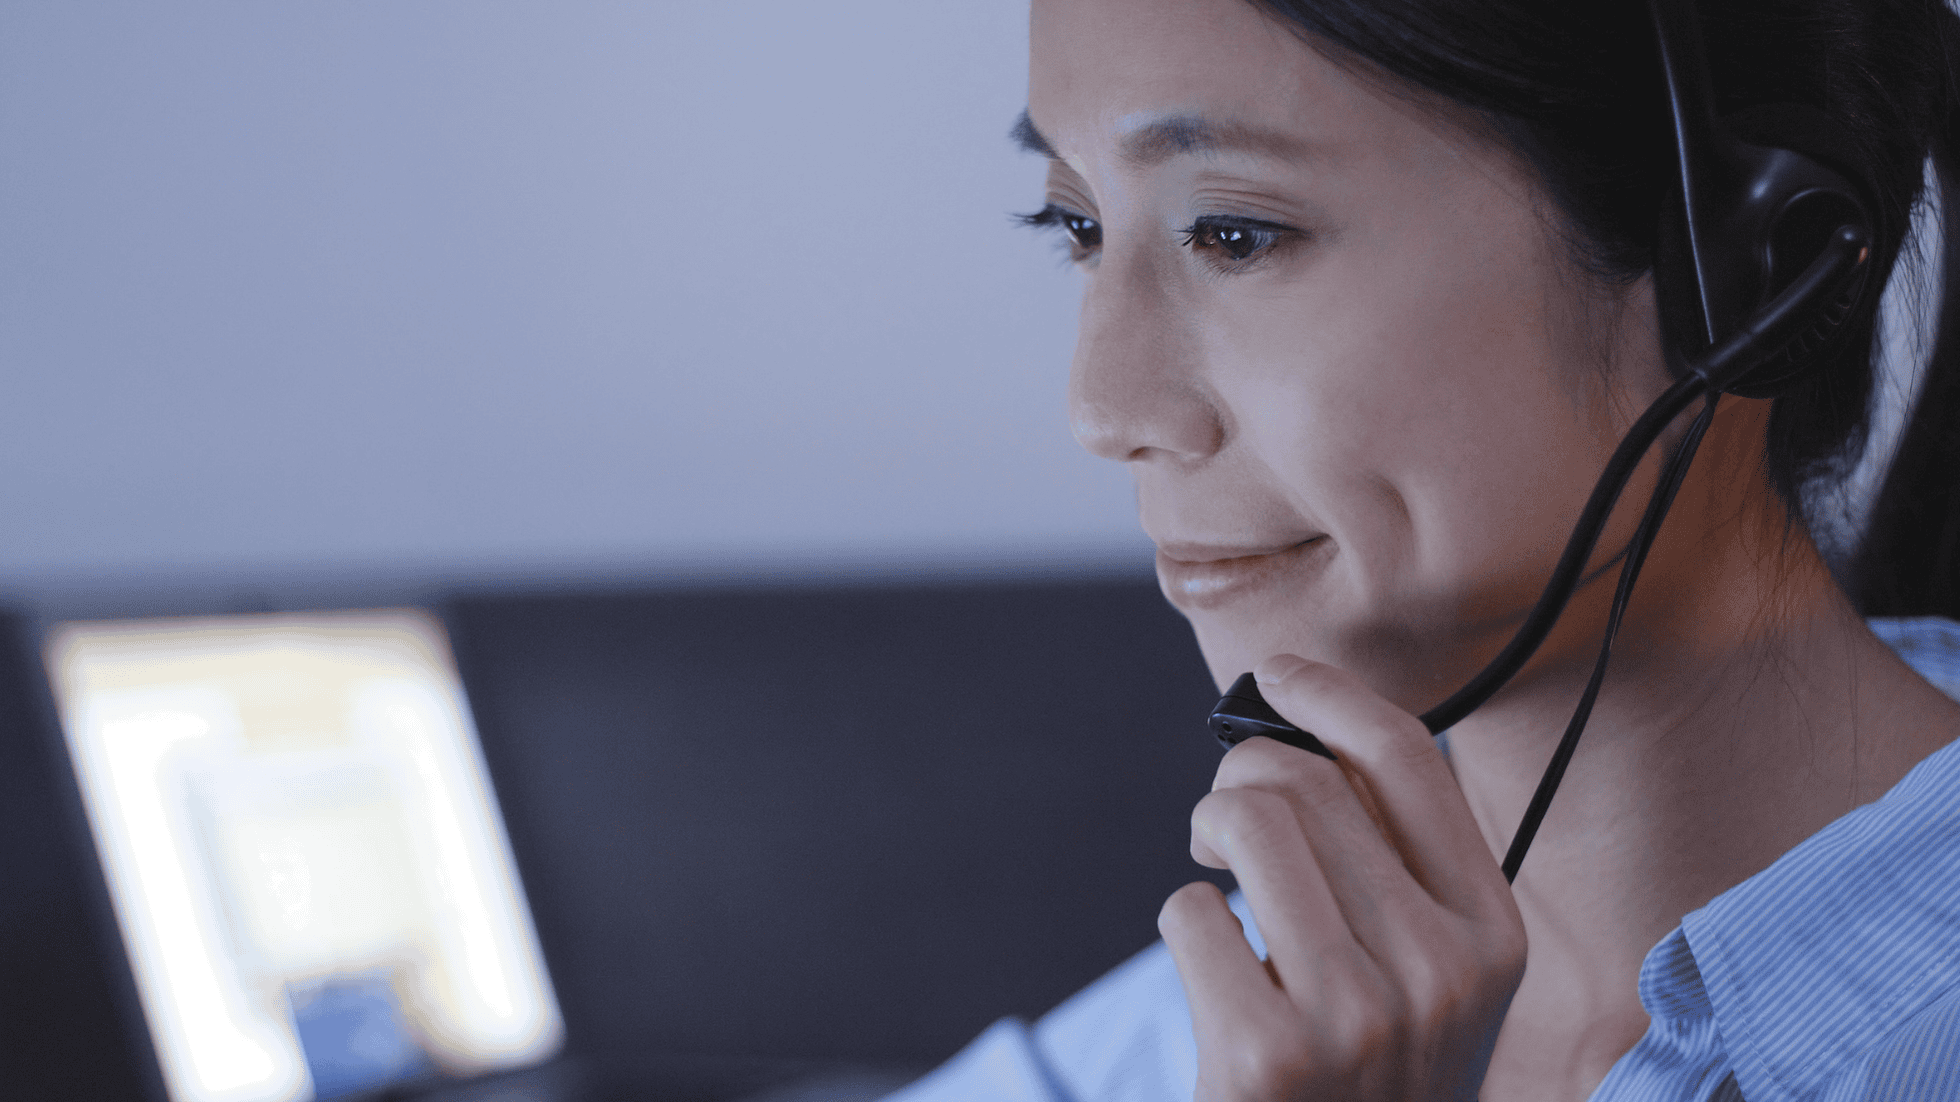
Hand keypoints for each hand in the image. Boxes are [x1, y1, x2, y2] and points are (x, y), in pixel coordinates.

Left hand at [1159, 654, 1525, 1101]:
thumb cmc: (1369, 1073)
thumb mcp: (1429, 979)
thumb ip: (1393, 866)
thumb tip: (1306, 733)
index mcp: (1494, 935)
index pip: (1410, 761)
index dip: (1331, 694)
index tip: (1279, 673)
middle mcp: (1442, 970)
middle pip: (1305, 780)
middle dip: (1240, 781)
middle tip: (1224, 830)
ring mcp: (1358, 1017)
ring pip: (1247, 821)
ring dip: (1207, 835)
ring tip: (1214, 876)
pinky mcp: (1269, 1057)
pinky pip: (1189, 912)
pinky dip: (1185, 925)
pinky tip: (1217, 978)